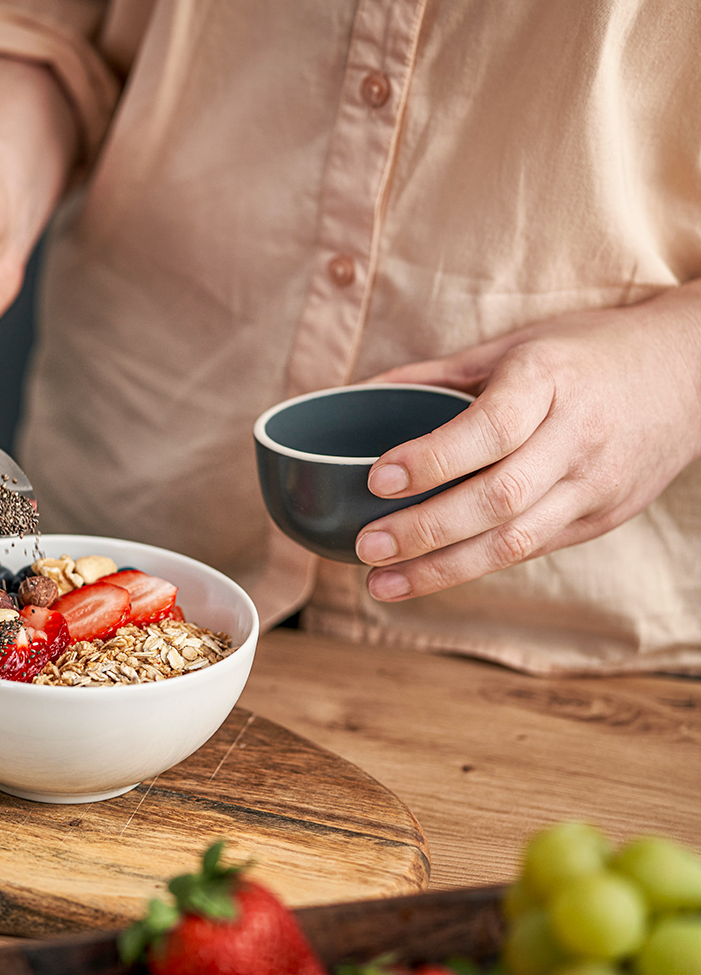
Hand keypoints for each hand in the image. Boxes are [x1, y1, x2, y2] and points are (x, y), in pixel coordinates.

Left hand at [355, 282, 700, 599]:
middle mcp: (578, 437)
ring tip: (382, 583)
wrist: (692, 371)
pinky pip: (533, 549)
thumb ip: (436, 373)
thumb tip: (354, 391)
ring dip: (443, 569)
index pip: (490, 430)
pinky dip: (477, 565)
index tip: (377, 478)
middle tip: (365, 547)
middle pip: (499, 498)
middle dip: (426, 530)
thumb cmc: (588, 352)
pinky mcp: (604, 517)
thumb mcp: (516, 345)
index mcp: (551, 382)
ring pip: (517, 541)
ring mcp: (596, 484)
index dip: (432, 459)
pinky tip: (429, 576)